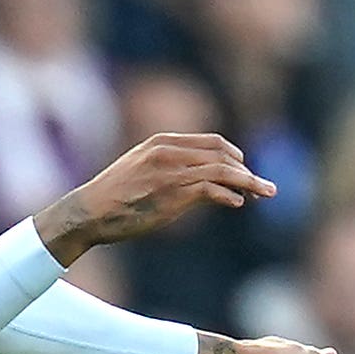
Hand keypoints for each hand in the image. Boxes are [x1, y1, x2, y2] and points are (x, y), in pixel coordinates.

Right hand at [35, 134, 274, 266]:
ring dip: (249, 182)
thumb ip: (168, 165)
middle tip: (261, 187)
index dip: (235, 158)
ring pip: (223, 170)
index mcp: (162, 142)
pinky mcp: (173, 194)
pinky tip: (237, 202)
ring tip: (265, 193)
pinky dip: (230, 195)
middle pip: (223, 154)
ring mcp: (172, 172)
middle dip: (246, 170)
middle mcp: (169, 152)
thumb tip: (197, 179)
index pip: (213, 142)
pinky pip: (213, 189)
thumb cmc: (113, 195)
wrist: (89, 212)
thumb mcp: (140, 167)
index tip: (244, 173)